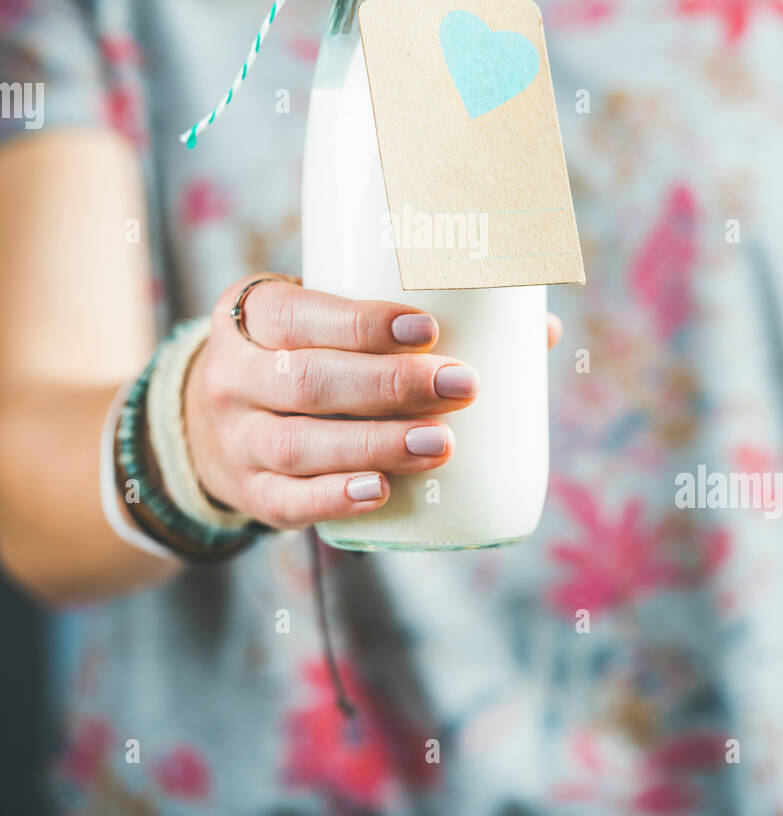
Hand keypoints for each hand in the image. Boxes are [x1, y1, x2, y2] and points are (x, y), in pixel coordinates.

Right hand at [185, 274, 562, 530]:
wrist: (210, 418)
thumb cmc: (304, 352)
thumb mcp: (325, 318)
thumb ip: (410, 319)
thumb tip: (538, 329)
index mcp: (250, 313)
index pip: (296, 313)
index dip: (359, 323)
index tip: (429, 328)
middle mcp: (233, 376)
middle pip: (305, 382)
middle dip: (388, 386)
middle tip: (461, 386)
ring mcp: (236, 440)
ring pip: (298, 445)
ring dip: (374, 445)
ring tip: (441, 445)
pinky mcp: (250, 494)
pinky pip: (286, 503)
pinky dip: (334, 499)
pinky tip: (380, 492)